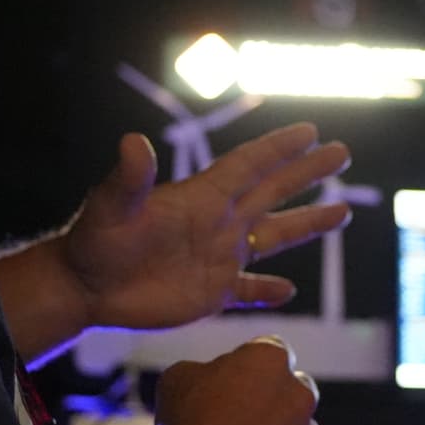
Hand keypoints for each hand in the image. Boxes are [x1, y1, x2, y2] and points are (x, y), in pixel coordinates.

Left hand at [61, 123, 351, 331]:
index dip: (280, 148)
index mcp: (203, 198)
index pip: (250, 166)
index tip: (311, 131)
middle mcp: (218, 223)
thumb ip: (128, 178)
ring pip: (273, 237)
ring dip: (306, 225)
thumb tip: (132, 142)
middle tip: (341, 152)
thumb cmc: (94, 241)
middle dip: (306, 173)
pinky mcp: (211, 292)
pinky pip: (248, 289)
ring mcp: (217, 257)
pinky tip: (288, 290)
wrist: (83, 286)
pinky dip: (267, 290)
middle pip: (272, 192)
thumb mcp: (110, 206)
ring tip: (342, 212)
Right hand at [155, 337, 320, 424]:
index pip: (269, 349)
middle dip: (271, 397)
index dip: (247, 364)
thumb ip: (205, 371)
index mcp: (271, 359)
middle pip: (291, 388)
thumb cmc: (186, 422)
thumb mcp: (179, 377)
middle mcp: (299, 394)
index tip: (231, 378)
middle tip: (236, 413)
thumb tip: (206, 382)